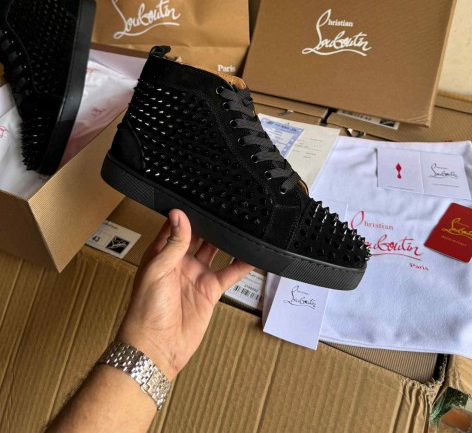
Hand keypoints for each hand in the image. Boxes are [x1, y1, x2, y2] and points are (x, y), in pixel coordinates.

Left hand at [117, 209, 252, 380]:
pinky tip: (253, 254)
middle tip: (226, 205)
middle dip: (211, 223)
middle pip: (199, 236)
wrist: (156, 347)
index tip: (202, 196)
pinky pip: (229, 273)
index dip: (187, 212)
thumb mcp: (158, 270)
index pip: (177, 226)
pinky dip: (242, 265)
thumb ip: (173, 243)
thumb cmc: (145, 309)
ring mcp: (197, 276)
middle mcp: (180, 261)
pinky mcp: (210, 291)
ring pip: (216, 251)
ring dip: (227, 239)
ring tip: (242, 222)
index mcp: (162, 253)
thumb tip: (179, 214)